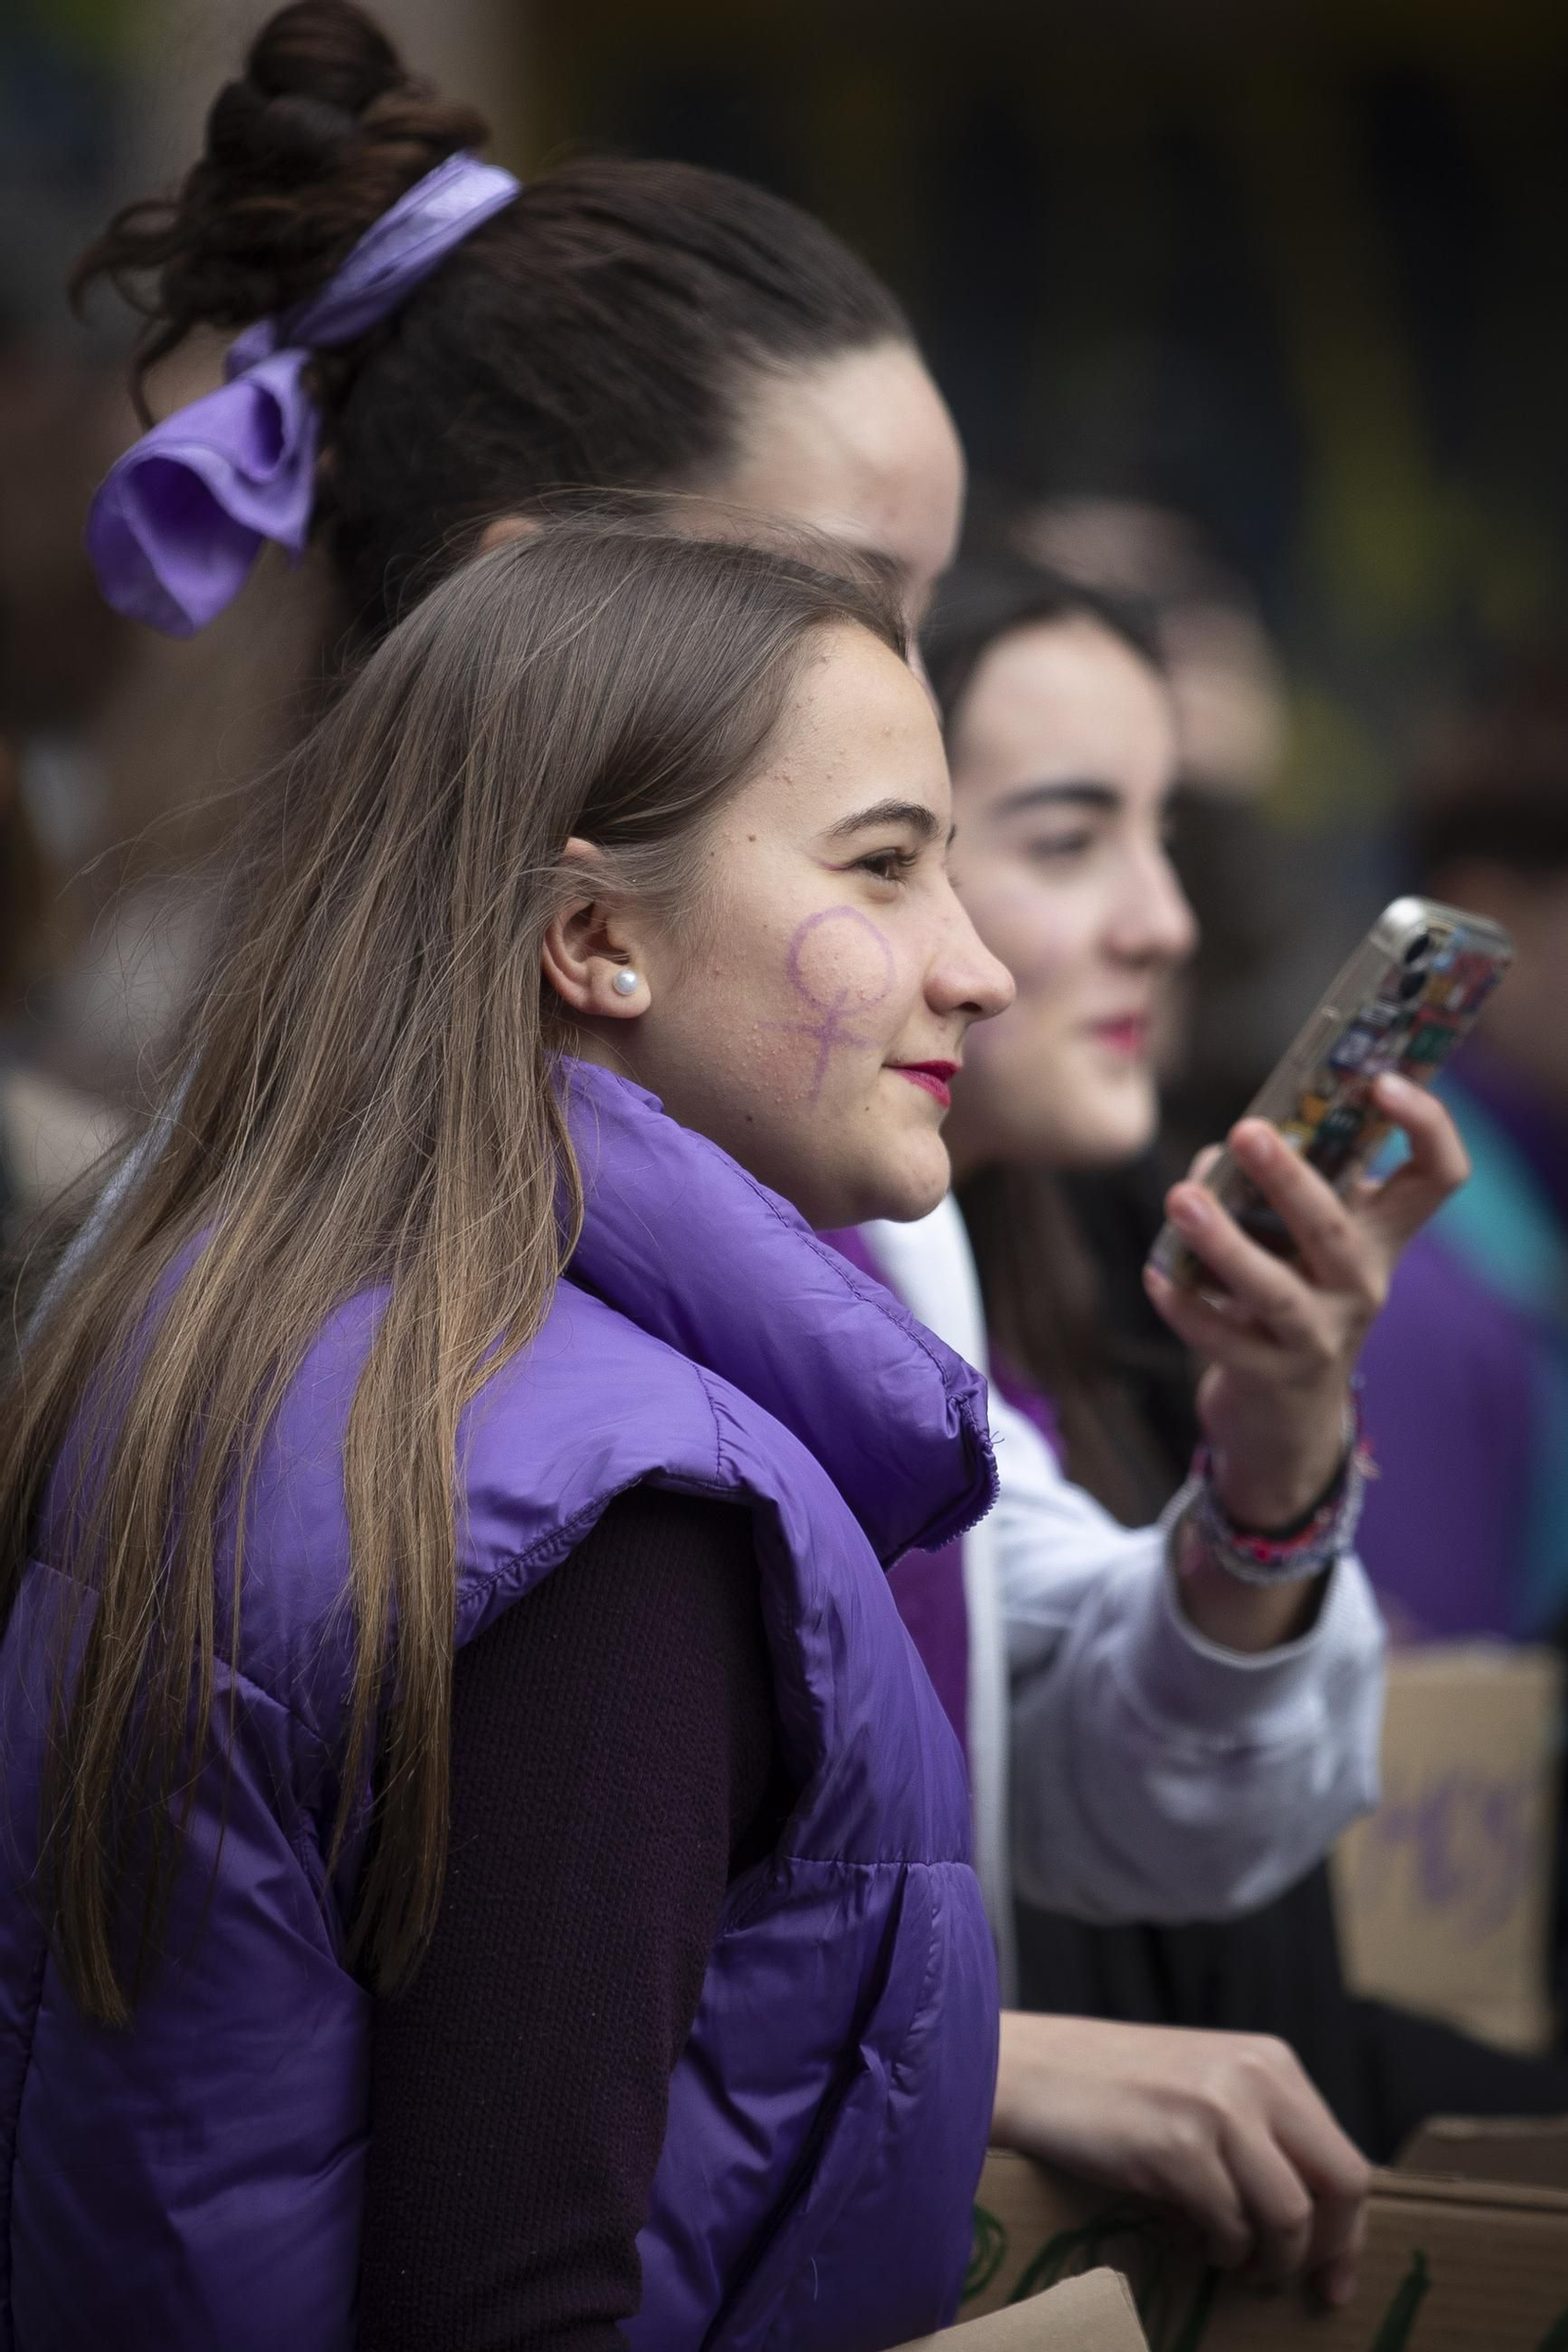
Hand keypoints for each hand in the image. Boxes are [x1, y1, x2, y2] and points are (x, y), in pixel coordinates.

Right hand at [990, 2011, 1369, 2305]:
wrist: (1031, 2069)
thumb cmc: (1116, 2086)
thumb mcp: (1207, 2084)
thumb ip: (1262, 2128)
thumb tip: (1318, 2215)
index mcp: (1271, 2061)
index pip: (1347, 2160)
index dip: (1347, 2232)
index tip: (1334, 2278)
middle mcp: (1255, 2077)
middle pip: (1340, 2188)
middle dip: (1325, 2251)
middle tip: (1294, 2283)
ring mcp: (1218, 2109)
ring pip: (1290, 2218)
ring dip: (1268, 2260)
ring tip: (1233, 2261)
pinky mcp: (1177, 2148)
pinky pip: (1231, 2228)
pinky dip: (1222, 2252)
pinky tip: (1197, 2242)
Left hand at [1144, 1073, 1468, 1531]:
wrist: (1285, 1414)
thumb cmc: (1289, 1292)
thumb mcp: (1300, 1239)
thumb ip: (1268, 1188)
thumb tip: (1216, 1157)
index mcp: (1381, 1235)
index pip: (1439, 1175)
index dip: (1427, 1124)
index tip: (1385, 1080)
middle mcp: (1363, 1283)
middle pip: (1337, 1227)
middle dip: (1290, 1179)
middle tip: (1246, 1132)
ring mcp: (1320, 1335)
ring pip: (1274, 1291)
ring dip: (1225, 1243)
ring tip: (1180, 1199)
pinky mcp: (1271, 1377)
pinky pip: (1223, 1340)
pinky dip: (1186, 1306)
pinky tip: (1155, 1274)